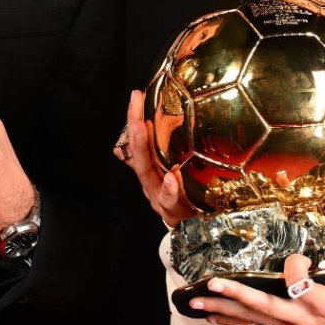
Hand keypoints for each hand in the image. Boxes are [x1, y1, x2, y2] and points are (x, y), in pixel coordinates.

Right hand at [114, 89, 193, 227]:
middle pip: (139, 155)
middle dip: (135, 129)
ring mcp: (158, 197)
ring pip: (147, 175)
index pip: (137, 142)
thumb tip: (135, 138)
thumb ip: (154, 158)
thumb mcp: (168, 176)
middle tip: (136, 106)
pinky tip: (171, 177)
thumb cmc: (180, 198)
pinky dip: (169, 190)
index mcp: (150, 171)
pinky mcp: (172, 212)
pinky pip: (169, 202)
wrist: (190, 228)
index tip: (136, 96)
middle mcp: (150, 182)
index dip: (134, 119)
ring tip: (143, 128)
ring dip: (144, 151)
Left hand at [186, 245, 324, 324]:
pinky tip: (205, 311)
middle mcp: (304, 319)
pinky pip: (250, 320)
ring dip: (223, 306)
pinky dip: (227, 316)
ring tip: (194, 298)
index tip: (298, 258)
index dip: (296, 273)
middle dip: (239, 294)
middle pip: (268, 308)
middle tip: (213, 282)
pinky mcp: (281, 321)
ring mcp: (289, 322)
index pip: (306, 291)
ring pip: (253, 315)